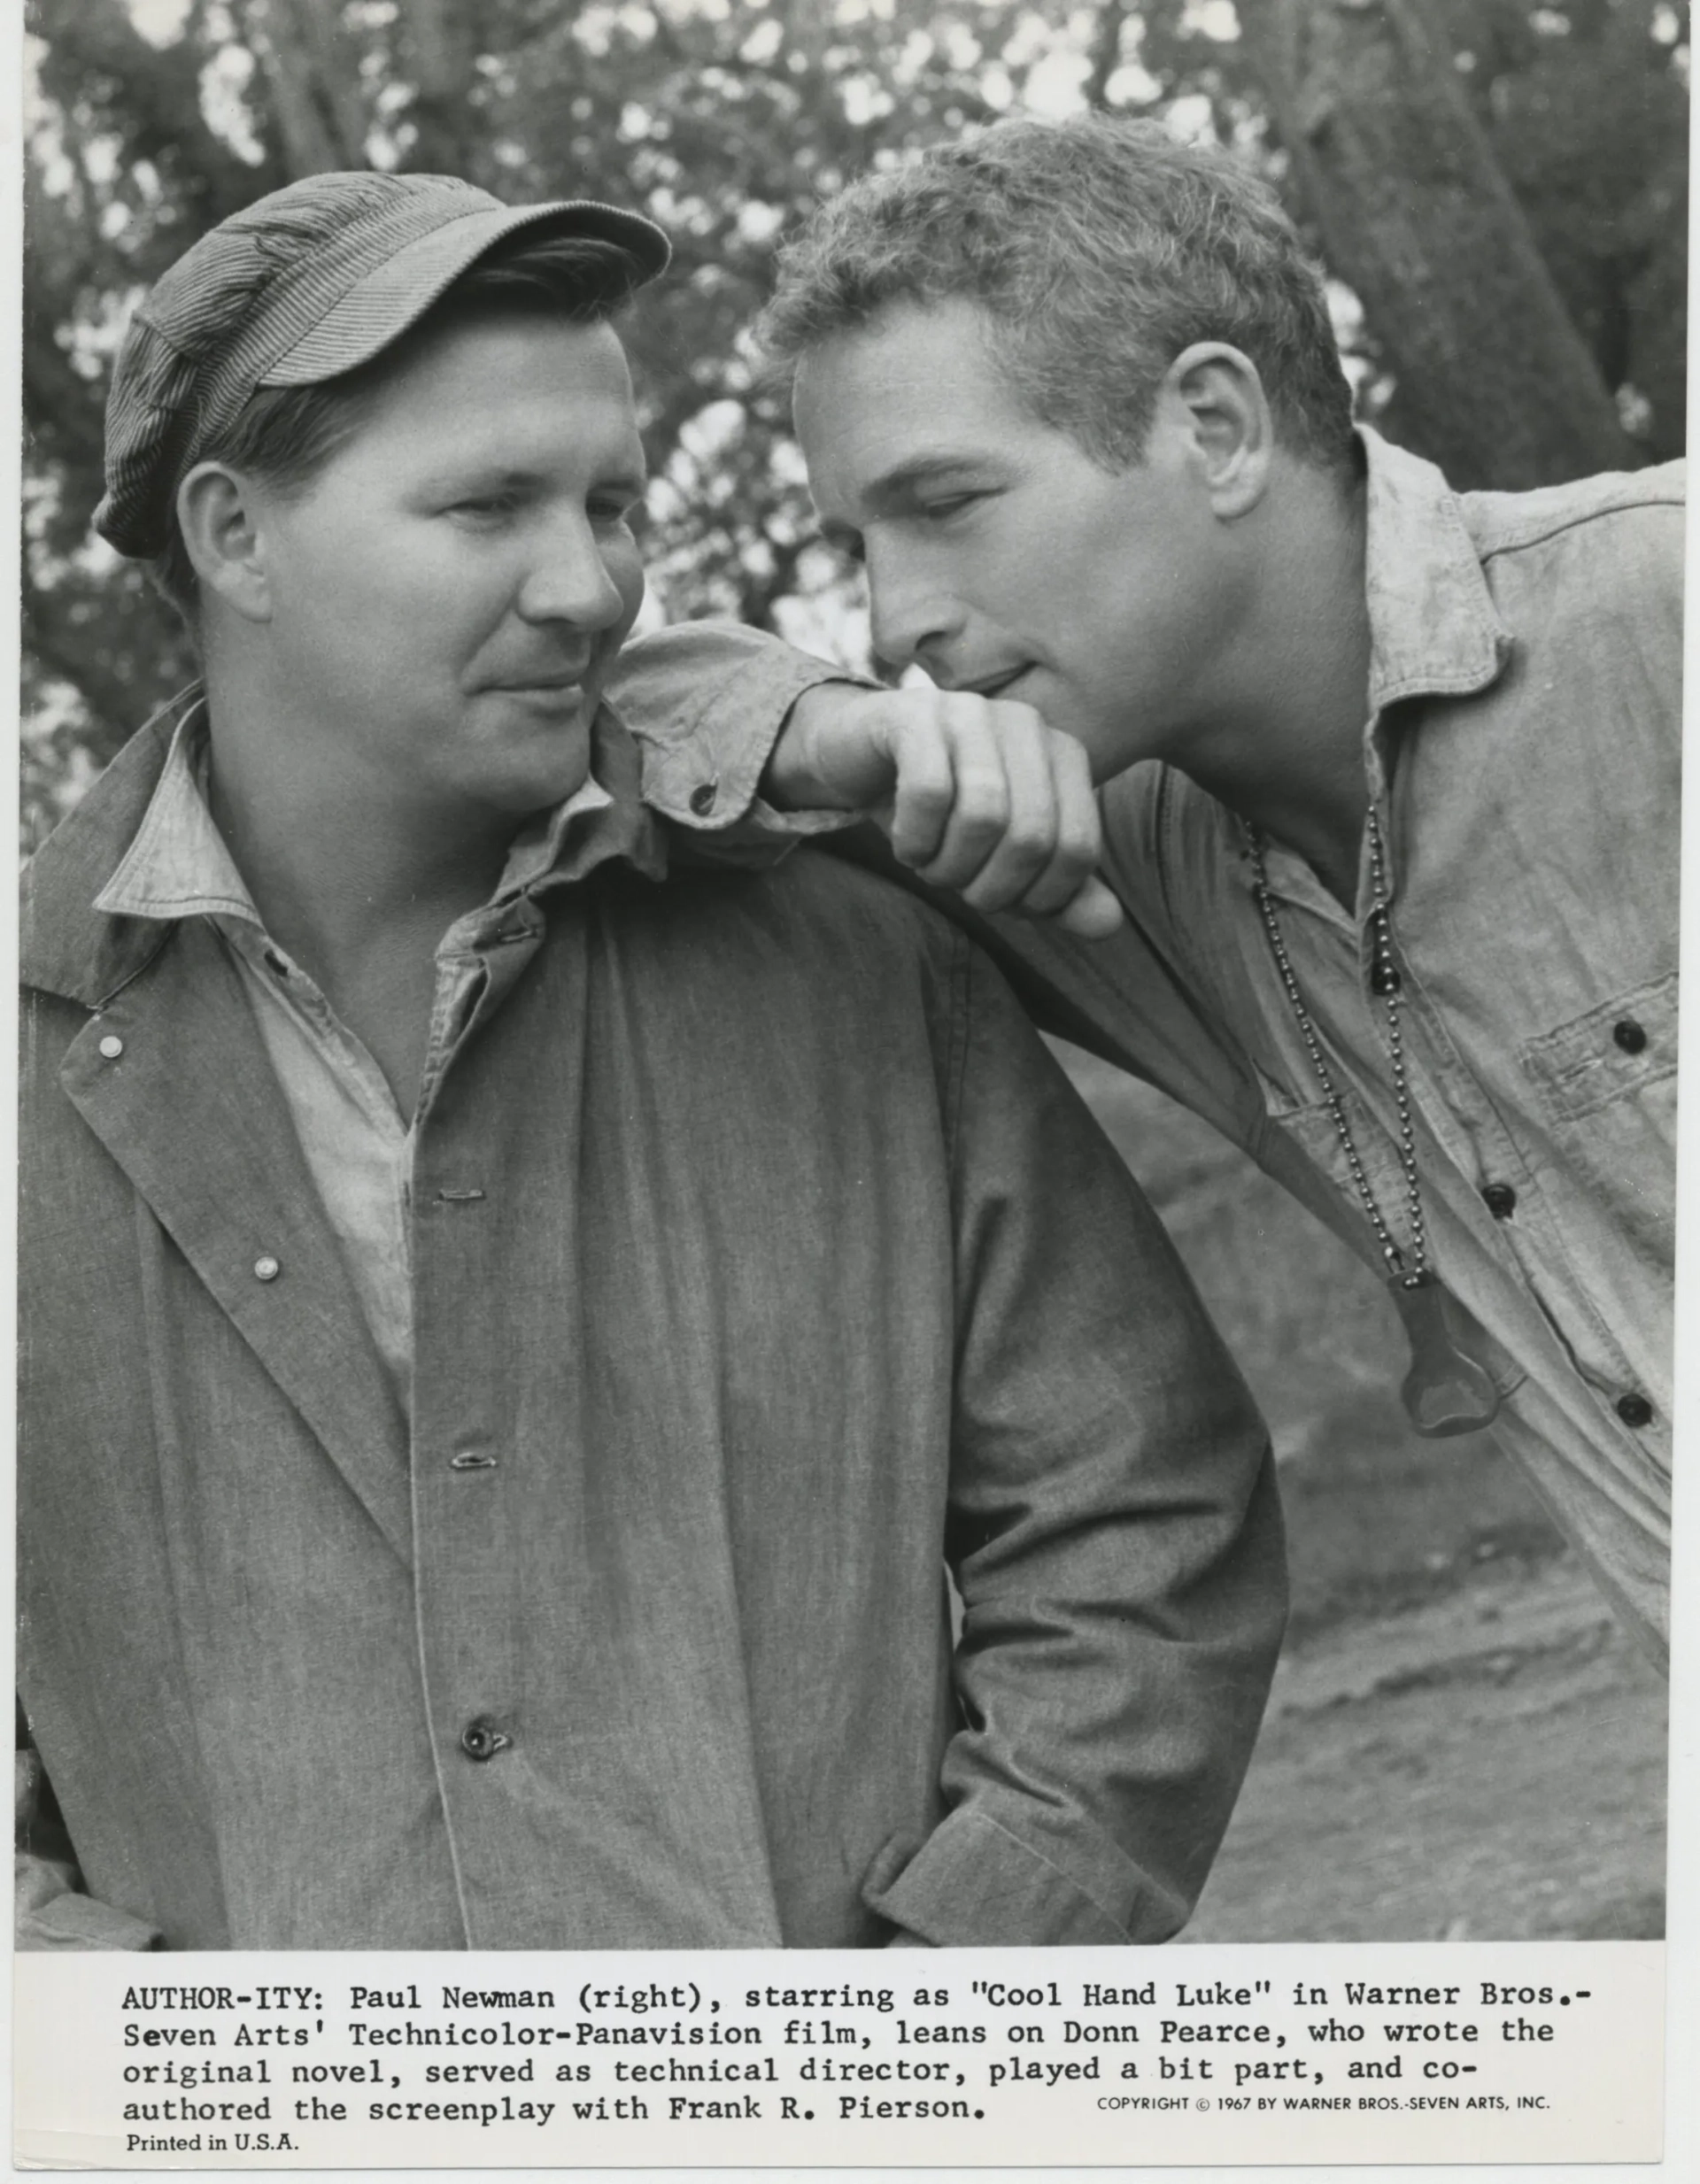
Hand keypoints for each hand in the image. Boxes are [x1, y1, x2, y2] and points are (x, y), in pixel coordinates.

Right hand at [770, 684, 1123, 939]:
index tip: (1001, 900)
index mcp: (1065, 754)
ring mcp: (972, 712)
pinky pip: (929, 793)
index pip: (1079, 849)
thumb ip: (1058, 893)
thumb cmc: (940, 815)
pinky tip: (905, 842)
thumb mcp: (1002, 861)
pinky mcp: (917, 713)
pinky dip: (915, 839)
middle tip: (956, 885)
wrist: (858, 761)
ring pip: (983, 815)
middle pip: (1032, 837)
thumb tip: (1108, 925)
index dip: (1040, 898)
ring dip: (949, 865)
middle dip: (989, 887)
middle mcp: (1027, 724)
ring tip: (929, 864)